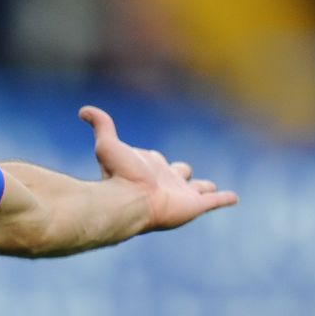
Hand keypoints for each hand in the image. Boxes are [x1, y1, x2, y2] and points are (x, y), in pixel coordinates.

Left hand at [79, 105, 237, 230]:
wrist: (129, 201)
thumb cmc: (118, 174)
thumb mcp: (107, 144)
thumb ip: (101, 125)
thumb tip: (82, 110)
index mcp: (148, 167)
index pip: (155, 159)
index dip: (153, 158)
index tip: (151, 158)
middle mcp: (166, 180)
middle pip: (179, 172)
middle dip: (181, 172)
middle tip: (182, 173)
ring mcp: (182, 194)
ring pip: (198, 188)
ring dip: (205, 188)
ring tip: (210, 189)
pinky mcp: (196, 206)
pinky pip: (215, 201)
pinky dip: (225, 199)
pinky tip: (232, 198)